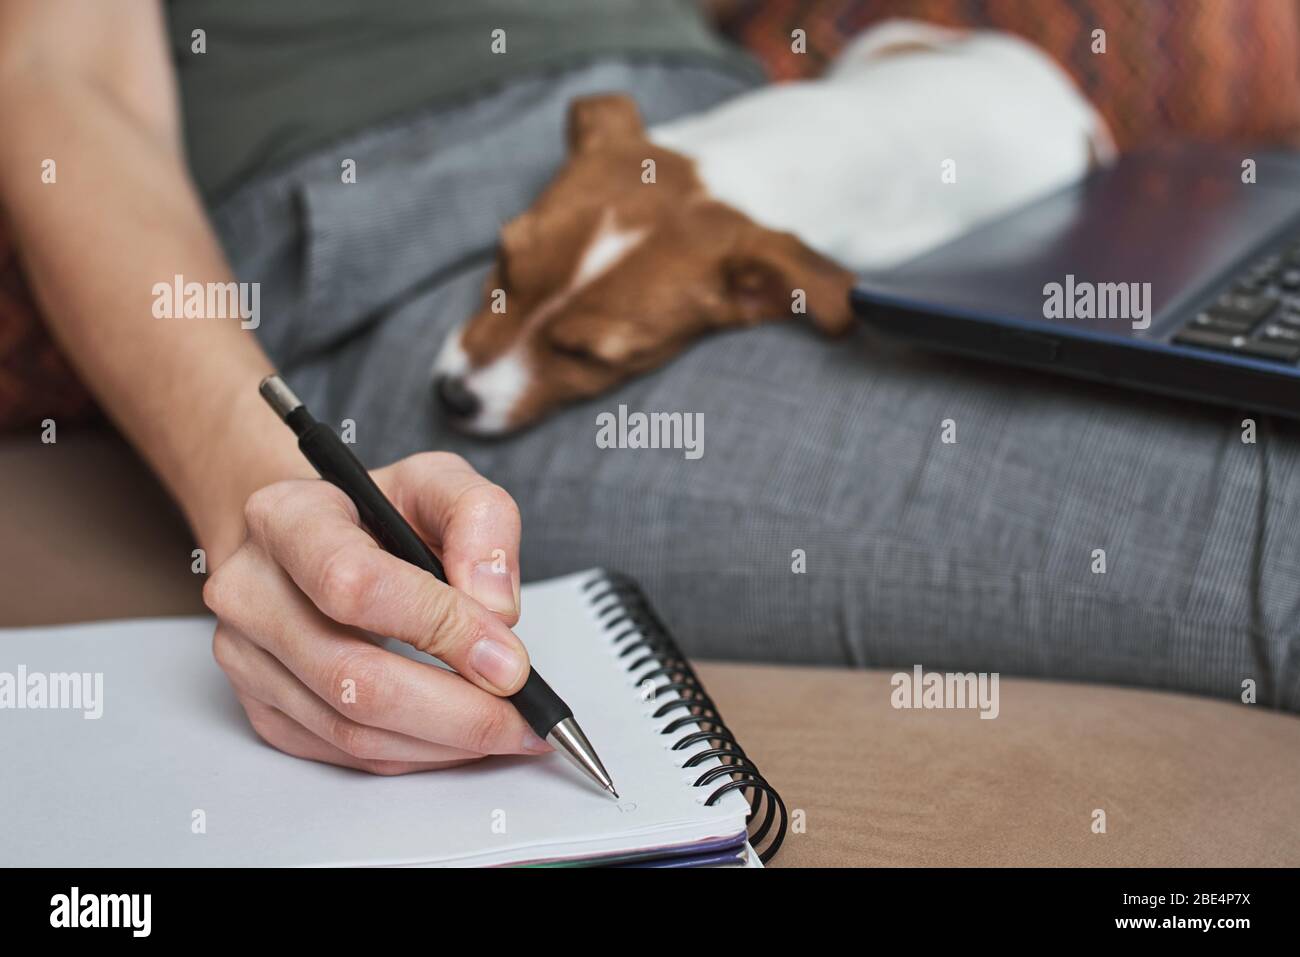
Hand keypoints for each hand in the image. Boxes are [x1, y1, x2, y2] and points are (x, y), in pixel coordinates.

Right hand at [202, 451, 547, 774]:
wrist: (310, 538)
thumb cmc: (374, 511)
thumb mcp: (439, 482)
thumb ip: (481, 519)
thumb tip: (496, 609)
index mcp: (287, 518)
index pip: (355, 584)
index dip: (440, 627)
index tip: (508, 659)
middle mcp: (250, 590)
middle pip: (351, 677)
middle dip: (456, 710)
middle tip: (523, 718)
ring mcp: (246, 657)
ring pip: (351, 728)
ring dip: (443, 742)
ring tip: (507, 731)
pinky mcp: (262, 707)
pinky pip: (345, 752)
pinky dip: (416, 753)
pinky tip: (459, 736)